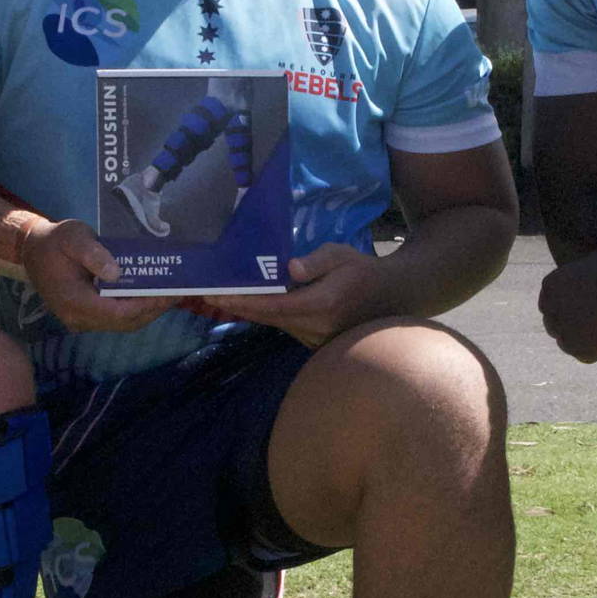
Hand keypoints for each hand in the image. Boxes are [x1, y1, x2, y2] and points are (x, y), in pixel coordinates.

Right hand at [21, 219, 171, 333]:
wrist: (33, 250)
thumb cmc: (55, 241)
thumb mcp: (73, 237)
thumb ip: (94, 254)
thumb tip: (117, 273)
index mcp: (74, 301)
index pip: (118, 314)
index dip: (145, 306)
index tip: (168, 293)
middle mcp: (79, 318)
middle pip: (125, 323)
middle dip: (153, 310)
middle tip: (179, 293)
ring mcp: (82, 320)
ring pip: (123, 324)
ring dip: (148, 311)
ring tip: (171, 295)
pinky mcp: (87, 316)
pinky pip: (116, 319)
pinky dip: (137, 309)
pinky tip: (153, 295)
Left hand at [196, 240, 381, 348]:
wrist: (390, 297)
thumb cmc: (363, 271)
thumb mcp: (341, 255)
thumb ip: (316, 261)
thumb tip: (291, 268)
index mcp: (320, 305)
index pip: (273, 306)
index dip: (243, 301)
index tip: (216, 295)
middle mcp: (314, 327)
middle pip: (267, 318)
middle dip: (237, 306)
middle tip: (206, 295)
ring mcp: (314, 338)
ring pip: (274, 323)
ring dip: (249, 311)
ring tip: (220, 296)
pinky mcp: (313, 341)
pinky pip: (283, 326)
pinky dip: (265, 315)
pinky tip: (249, 302)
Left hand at [539, 250, 596, 364]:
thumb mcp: (591, 262)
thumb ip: (577, 274)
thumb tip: (580, 276)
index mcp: (551, 287)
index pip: (547, 303)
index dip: (562, 308)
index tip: (576, 310)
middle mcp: (552, 311)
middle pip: (553, 324)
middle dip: (567, 324)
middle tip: (587, 324)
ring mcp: (566, 333)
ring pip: (566, 343)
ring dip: (579, 340)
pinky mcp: (583, 350)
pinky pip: (584, 355)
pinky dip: (594, 351)